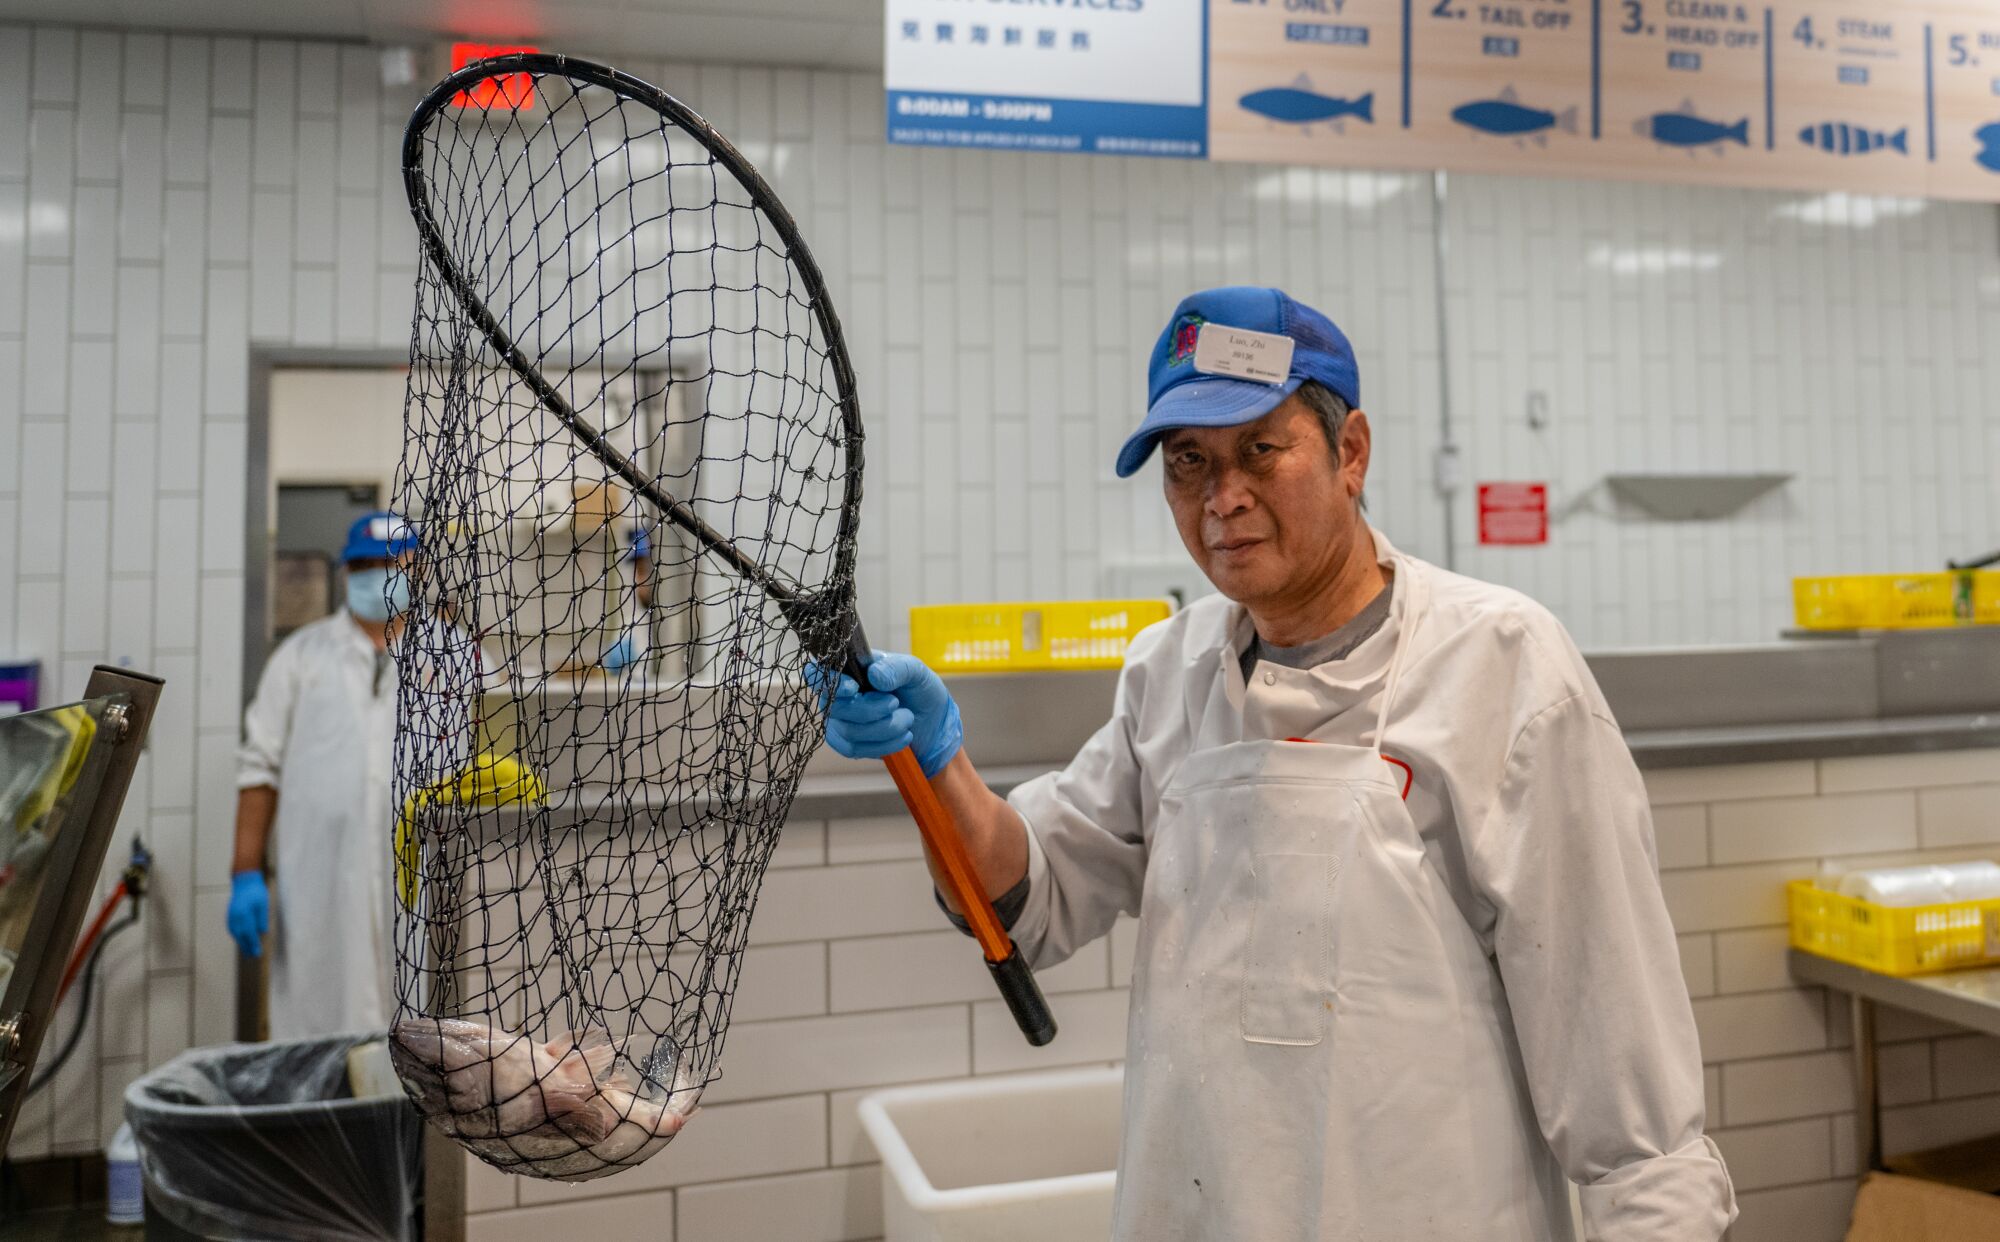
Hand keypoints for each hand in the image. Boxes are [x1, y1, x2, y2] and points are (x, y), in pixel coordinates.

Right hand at [227, 871, 268, 957]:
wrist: (244, 880)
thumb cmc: (256, 891)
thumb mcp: (263, 904)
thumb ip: (262, 918)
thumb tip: (263, 932)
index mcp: (244, 914)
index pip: (249, 933)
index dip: (253, 944)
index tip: (258, 952)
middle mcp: (235, 917)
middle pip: (240, 936)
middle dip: (246, 946)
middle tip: (253, 956)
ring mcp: (231, 916)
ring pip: (235, 933)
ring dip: (241, 942)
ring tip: (247, 951)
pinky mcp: (230, 914)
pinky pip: (232, 929)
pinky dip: (236, 936)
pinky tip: (241, 939)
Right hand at [818, 652, 962, 778]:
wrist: (933, 722)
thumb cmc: (918, 690)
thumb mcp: (915, 671)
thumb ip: (897, 668)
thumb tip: (875, 676)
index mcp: (849, 670)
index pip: (817, 674)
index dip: (829, 683)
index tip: (853, 688)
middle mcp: (838, 696)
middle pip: (836, 707)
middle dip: (869, 709)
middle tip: (896, 702)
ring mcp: (841, 721)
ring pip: (848, 731)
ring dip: (884, 727)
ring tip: (907, 718)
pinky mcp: (849, 743)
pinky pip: (855, 749)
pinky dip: (884, 744)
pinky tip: (903, 736)